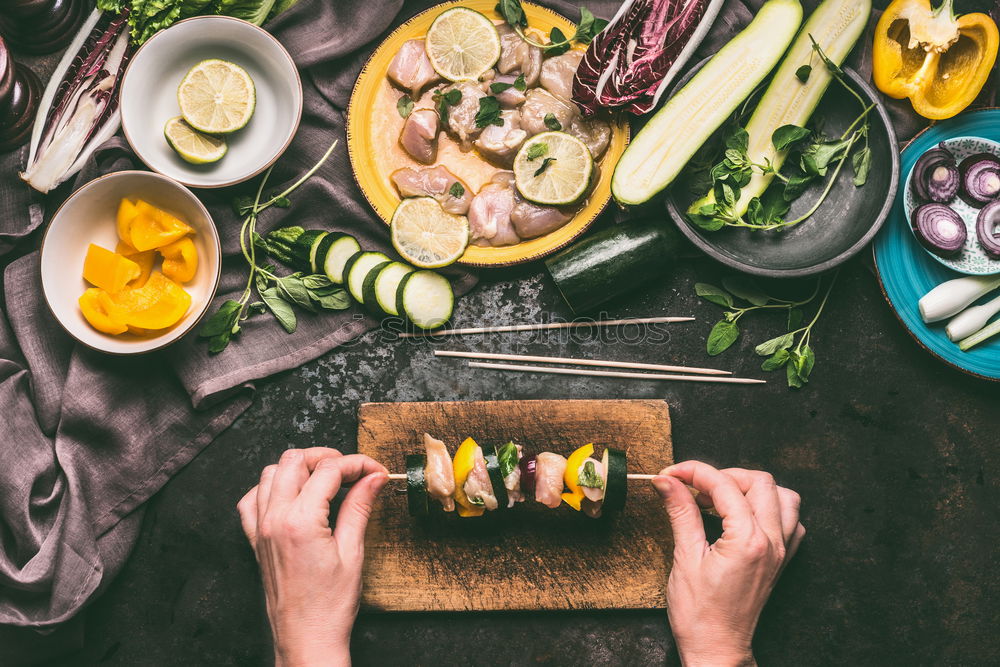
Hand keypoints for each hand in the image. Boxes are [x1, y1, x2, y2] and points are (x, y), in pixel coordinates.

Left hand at [237, 448, 388, 666]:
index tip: (375, 471)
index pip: (329, 470)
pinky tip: (293, 495)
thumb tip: (373, 478)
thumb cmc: (330, 606)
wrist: (306, 639)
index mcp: (301, 521)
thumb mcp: (353, 553)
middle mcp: (274, 519)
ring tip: (325, 479)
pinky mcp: (255, 540)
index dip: (357, 464)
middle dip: (326, 457)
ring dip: (299, 468)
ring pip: (271, 472)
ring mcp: (260, 529)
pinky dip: (272, 487)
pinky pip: (252, 499)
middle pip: (295, 460)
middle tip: (352, 470)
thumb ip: (360, 507)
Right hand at [653, 461, 804, 666]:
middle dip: (724, 476)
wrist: (717, 649)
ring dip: (752, 489)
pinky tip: (744, 517)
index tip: (671, 475)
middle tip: (694, 487)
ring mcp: (780, 552)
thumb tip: (668, 482)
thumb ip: (680, 512)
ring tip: (721, 499)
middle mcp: (771, 543)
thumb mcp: (684, 558)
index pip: (724, 486)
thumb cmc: (699, 614)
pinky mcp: (780, 561)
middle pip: (760, 482)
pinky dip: (770, 509)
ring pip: (783, 497)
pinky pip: (790, 521)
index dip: (694, 472)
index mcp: (748, 541)